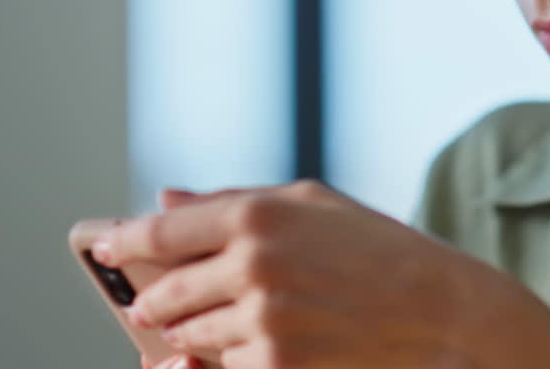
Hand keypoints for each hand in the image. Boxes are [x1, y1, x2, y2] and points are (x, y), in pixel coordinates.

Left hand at [97, 180, 549, 367]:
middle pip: (165, 296)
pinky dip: (221, 366)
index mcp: (257, 215)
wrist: (444, 315)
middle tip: (150, 305)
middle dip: (155, 304)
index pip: (159, 231)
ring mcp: (262, 323)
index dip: (123, 243)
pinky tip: (237, 352)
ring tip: (213, 328)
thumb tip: (163, 198)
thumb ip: (233, 199)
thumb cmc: (382, 252)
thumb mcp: (314, 204)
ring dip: (188, 340)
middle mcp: (252, 266)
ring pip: (189, 341)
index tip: (105, 249)